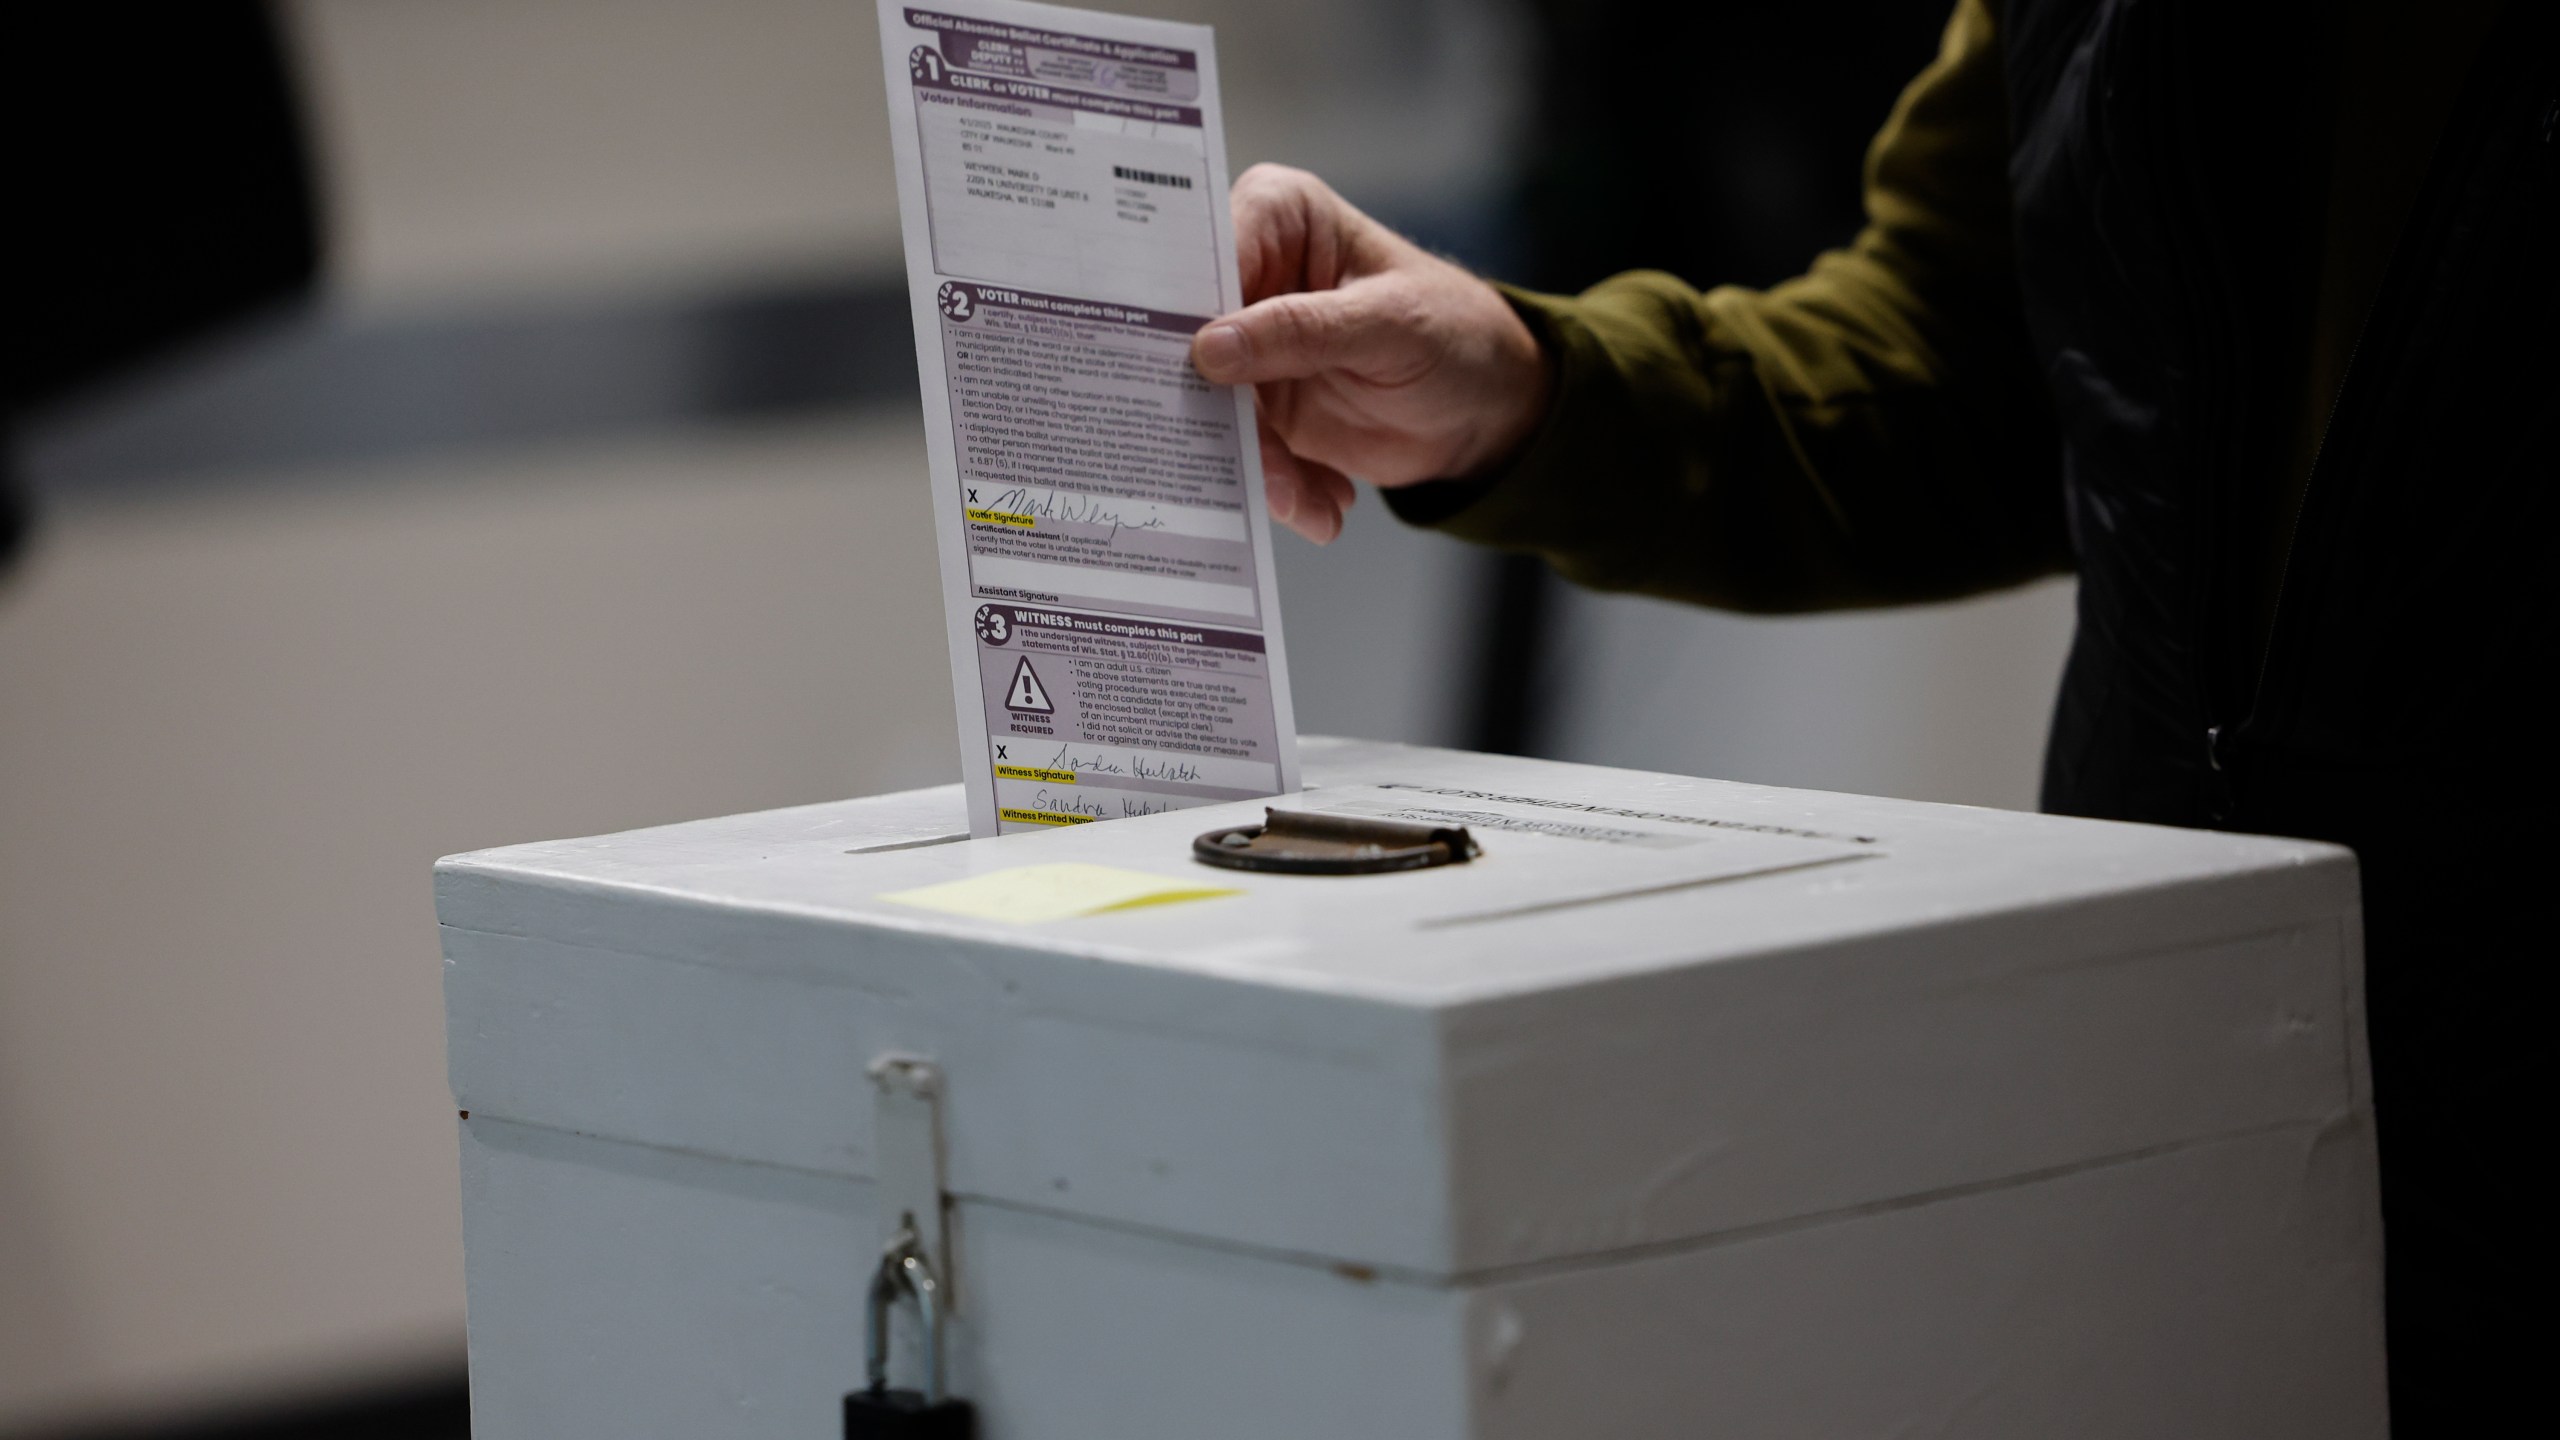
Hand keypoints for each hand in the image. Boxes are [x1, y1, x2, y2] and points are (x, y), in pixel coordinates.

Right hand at [1193, 165, 1550, 542]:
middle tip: (1224, 457)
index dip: (1178, 304)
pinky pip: (1243, 450)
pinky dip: (1280, 487)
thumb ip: (1302, 330)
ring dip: (1255, 464)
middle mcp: (1249, 277)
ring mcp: (1249, 348)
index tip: (1174, 360)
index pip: (1204, 251)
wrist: (1485, 407)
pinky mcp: (1259, 407)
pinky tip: (1324, 506)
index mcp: (1277, 217)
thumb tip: (1211, 348)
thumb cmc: (1453, 331)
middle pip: (1189, 335)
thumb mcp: (1389, 324)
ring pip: (1211, 406)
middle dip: (1205, 405)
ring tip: (1301, 501)